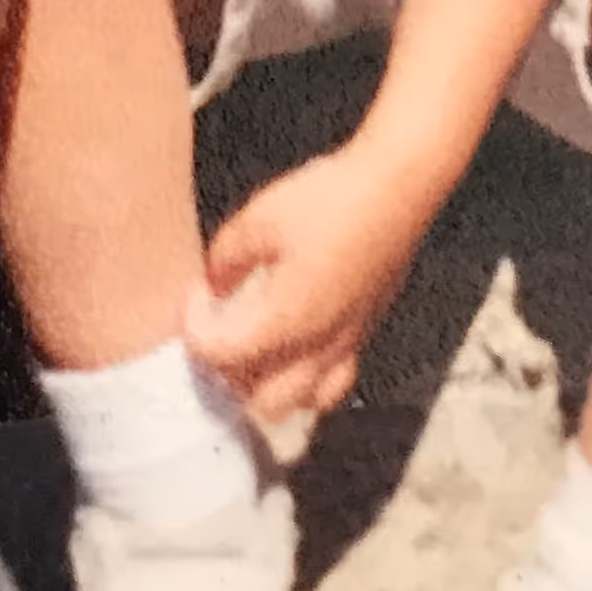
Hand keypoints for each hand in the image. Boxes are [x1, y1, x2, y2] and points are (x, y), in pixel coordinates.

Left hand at [183, 146, 427, 427]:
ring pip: (298, 403)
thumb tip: (212, 285)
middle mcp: (318, 347)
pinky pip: (332, 386)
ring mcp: (346, 346)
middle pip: (258, 399)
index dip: (194, 326)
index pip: (220, 354)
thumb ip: (226, 259)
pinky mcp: (365, 335)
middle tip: (219, 327)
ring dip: (267, 385)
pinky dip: (307, 382)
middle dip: (229, 372)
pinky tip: (294, 347)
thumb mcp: (260, 217)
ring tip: (252, 343)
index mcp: (287, 320)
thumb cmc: (328, 198)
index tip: (196, 292)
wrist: (396, 187)